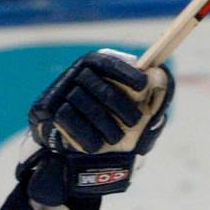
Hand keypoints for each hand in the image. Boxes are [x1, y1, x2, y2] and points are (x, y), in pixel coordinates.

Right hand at [22, 49, 174, 205]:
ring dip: (106, 126)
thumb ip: (145, 94)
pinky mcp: (48, 110)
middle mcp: (75, 74)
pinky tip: (97, 146)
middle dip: (122, 107)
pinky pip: (71, 121)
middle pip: (101, 88)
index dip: (126, 74)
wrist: (67, 144)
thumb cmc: (104, 121)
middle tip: (135, 122)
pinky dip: (87, 137)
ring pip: (86, 105)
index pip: (109, 64)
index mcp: (93, 66)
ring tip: (116, 138)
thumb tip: (161, 78)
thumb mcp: (125, 107)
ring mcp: (60, 92)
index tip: (143, 85)